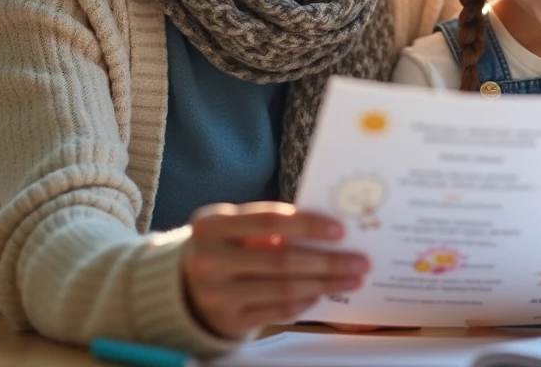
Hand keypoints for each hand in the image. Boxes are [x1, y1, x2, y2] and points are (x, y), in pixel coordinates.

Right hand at [181, 201, 369, 338]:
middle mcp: (210, 259)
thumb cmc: (221, 247)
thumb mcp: (232, 227)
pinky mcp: (228, 320)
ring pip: (284, 289)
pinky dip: (305, 302)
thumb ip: (268, 225)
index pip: (269, 220)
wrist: (181, 288)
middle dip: (328, 261)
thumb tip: (326, 228)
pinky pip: (277, 310)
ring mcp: (217, 293)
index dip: (308, 225)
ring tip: (351, 278)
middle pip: (281, 260)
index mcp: (212, 224)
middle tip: (359, 261)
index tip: (341, 230)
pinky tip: (322, 293)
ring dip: (325, 284)